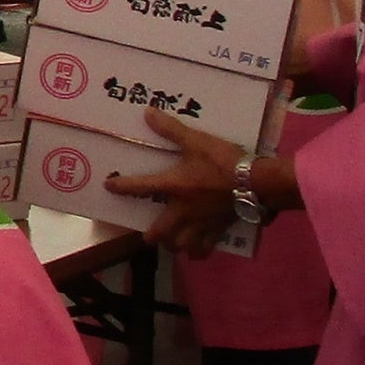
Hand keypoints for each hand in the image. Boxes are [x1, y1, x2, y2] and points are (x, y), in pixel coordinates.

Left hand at [102, 111, 247, 255]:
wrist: (255, 182)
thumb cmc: (223, 161)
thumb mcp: (196, 141)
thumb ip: (171, 129)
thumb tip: (148, 113)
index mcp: (174, 187)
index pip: (141, 187)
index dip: (122, 187)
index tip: (109, 187)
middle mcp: (183, 210)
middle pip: (161, 232)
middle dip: (153, 236)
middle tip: (149, 236)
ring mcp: (201, 223)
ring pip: (183, 245)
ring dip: (176, 246)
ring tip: (174, 244)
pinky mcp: (218, 230)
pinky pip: (206, 248)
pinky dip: (201, 251)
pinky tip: (199, 251)